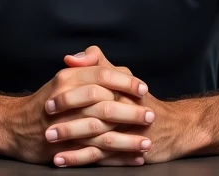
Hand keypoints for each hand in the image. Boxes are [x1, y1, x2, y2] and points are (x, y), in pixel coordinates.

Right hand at [0, 57, 155, 165]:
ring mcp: (64, 126)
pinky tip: (134, 159)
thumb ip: (87, 69)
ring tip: (147, 141)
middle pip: (104, 104)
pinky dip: (117, 159)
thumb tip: (113, 66)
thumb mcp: (63, 79)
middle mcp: (65, 100)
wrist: (13, 126)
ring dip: (128, 139)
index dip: (126, 82)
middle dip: (131, 112)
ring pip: (102, 133)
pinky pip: (95, 155)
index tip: (144, 89)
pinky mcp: (64, 149)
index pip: (102, 76)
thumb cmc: (45, 102)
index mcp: (67, 79)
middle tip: (151, 116)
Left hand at [55, 46, 191, 166]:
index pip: (95, 90)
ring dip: (70, 141)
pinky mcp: (126, 152)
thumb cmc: (141, 101)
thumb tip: (70, 58)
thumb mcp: (123, 77)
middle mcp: (126, 110)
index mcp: (122, 90)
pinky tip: (61, 160)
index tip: (49, 102)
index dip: (70, 97)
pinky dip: (79, 158)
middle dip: (67, 121)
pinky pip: (100, 157)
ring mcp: (127, 133)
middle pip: (93, 115)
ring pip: (95, 138)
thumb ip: (98, 64)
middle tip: (44, 125)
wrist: (174, 128)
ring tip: (48, 143)